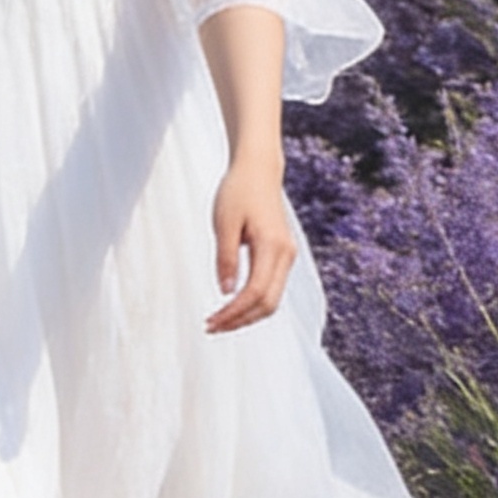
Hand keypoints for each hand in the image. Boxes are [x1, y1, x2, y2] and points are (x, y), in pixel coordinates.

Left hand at [208, 151, 297, 330]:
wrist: (258, 169)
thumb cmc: (238, 191)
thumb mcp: (224, 223)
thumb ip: (226, 258)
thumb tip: (226, 292)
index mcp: (272, 246)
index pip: (255, 292)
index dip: (233, 313)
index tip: (210, 321)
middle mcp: (286, 254)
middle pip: (268, 304)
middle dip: (240, 321)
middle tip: (211, 327)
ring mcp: (287, 255)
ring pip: (272, 299)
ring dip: (247, 315)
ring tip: (220, 320)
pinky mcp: (282, 254)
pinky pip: (271, 288)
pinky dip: (253, 302)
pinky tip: (233, 305)